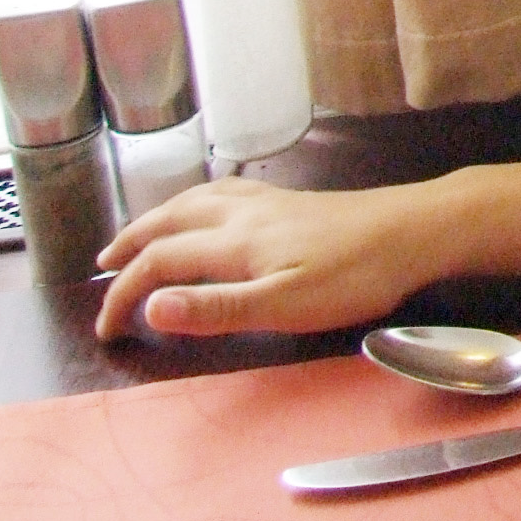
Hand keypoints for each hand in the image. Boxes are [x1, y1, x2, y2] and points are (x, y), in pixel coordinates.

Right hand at [93, 176, 450, 341]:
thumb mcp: (285, 304)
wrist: (419, 230)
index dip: (123, 294)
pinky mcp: (297, 201)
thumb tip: (150, 305)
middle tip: (102, 265)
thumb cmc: (356, 275)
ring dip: (161, 217)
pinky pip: (228, 191)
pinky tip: (214, 207)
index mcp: (235, 241)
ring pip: (199, 199)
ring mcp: (274, 202)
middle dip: (132, 242)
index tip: (107, 329)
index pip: (159, 262)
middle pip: (171, 219)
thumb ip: (216, 307)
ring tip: (143, 234)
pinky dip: (199, 201)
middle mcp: (246, 212)